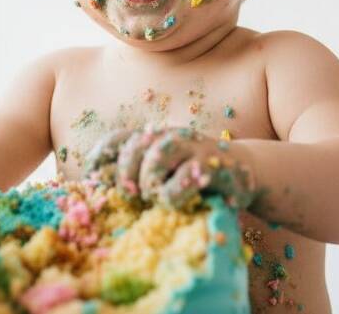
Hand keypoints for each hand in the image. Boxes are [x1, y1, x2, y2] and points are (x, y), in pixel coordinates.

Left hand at [85, 126, 256, 209]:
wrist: (245, 171)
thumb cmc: (194, 178)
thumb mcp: (162, 172)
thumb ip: (134, 175)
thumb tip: (96, 190)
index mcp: (152, 137)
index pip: (115, 139)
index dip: (98, 160)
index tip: (93, 184)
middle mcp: (169, 135)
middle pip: (131, 149)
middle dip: (126, 177)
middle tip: (134, 196)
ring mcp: (191, 147)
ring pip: (154, 159)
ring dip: (149, 185)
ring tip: (158, 197)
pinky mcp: (212, 164)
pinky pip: (181, 180)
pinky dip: (173, 196)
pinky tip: (180, 202)